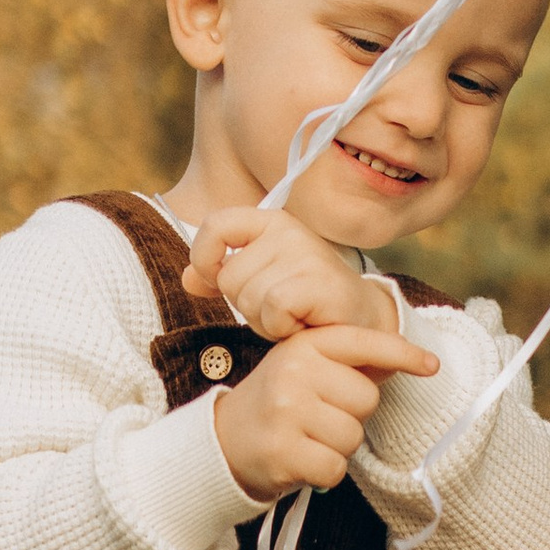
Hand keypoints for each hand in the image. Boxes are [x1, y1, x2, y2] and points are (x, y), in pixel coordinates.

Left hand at [184, 206, 394, 341]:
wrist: (362, 324)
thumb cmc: (307, 304)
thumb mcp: (259, 284)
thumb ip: (221, 277)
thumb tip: (187, 279)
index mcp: (271, 223)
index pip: (216, 224)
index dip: (203, 255)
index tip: (213, 278)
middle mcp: (289, 231)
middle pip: (228, 277)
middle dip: (246, 305)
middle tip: (280, 309)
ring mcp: (305, 253)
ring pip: (248, 297)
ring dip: (265, 321)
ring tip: (294, 317)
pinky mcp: (317, 280)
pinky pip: (272, 309)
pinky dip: (281, 327)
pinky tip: (302, 323)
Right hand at [212, 323, 440, 500]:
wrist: (225, 441)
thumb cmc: (279, 402)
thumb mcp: (305, 367)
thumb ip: (350, 362)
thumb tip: (417, 360)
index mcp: (303, 345)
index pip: (362, 343)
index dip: (401, 353)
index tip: (432, 366)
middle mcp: (293, 371)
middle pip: (367, 399)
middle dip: (351, 415)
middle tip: (316, 417)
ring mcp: (286, 411)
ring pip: (353, 437)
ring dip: (337, 447)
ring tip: (306, 438)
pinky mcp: (283, 451)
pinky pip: (336, 468)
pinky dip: (325, 473)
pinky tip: (301, 460)